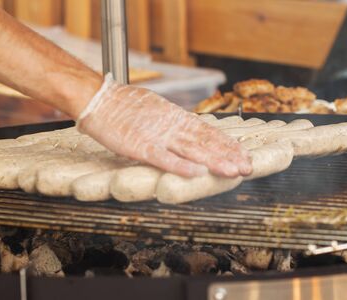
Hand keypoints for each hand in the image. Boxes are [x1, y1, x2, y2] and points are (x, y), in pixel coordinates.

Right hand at [77, 75, 252, 177]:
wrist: (99, 98)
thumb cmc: (124, 105)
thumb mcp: (156, 109)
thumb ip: (173, 121)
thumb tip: (189, 129)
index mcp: (176, 118)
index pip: (207, 132)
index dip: (226, 144)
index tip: (242, 153)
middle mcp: (172, 127)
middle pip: (205, 142)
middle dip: (228, 155)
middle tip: (248, 166)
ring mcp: (158, 137)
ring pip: (192, 151)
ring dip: (214, 161)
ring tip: (233, 170)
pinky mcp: (141, 147)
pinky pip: (164, 158)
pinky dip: (181, 166)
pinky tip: (198, 173)